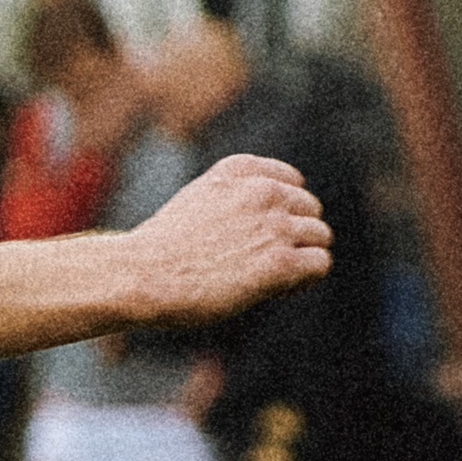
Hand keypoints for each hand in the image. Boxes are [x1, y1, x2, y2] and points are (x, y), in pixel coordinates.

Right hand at [119, 155, 332, 329]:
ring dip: (301, 256)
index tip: (262, 233)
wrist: (141, 275)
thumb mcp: (196, 202)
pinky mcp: (280, 263)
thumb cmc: (160, 250)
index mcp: (238, 170)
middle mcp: (261, 191)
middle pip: (309, 208)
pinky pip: (320, 263)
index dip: (282, 209)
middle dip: (294, 234)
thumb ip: (233, 200)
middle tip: (263, 261)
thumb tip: (269, 226)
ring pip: (320, 235)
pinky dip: (305, 279)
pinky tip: (278, 290)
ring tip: (269, 278)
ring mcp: (274, 226)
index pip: (291, 179)